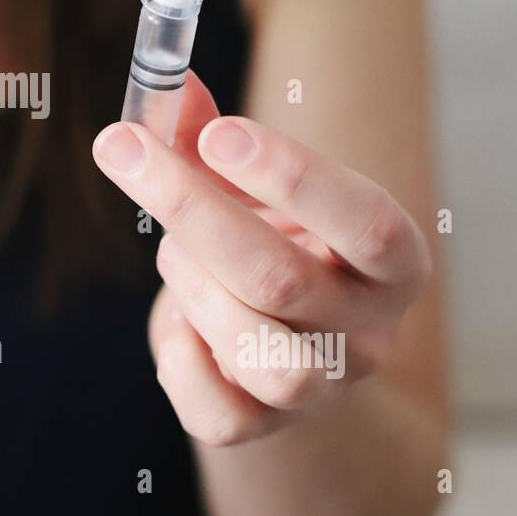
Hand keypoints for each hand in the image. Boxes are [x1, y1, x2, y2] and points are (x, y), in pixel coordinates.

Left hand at [92, 72, 431, 446]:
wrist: (274, 344)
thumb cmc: (268, 244)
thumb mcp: (249, 188)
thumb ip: (208, 137)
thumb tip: (168, 86)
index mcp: (391, 262)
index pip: (365, 222)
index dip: (292, 176)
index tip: (218, 132)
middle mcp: (370, 332)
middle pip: (282, 281)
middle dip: (192, 209)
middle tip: (125, 151)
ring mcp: (323, 390)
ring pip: (260, 355)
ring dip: (194, 286)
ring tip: (172, 251)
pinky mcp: (262, 429)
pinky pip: (217, 412)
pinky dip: (179, 356)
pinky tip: (179, 318)